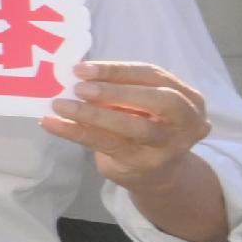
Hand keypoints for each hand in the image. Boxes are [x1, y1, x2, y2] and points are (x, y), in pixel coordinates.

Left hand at [43, 59, 213, 187]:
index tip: (82, 68)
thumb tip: (77, 74)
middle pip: (157, 99)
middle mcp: (187, 120)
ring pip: (134, 127)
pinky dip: (76, 132)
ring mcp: (170, 145)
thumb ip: (120, 89)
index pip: (152, 75)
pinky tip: (52, 124)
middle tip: (78, 87)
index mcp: (188, 96)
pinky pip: (108, 145)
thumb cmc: (144, 126)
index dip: (117, 70)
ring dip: (93, 114)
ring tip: (60, 105)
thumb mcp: (140, 104)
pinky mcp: (146, 164)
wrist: (157, 173)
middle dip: (117, 90)